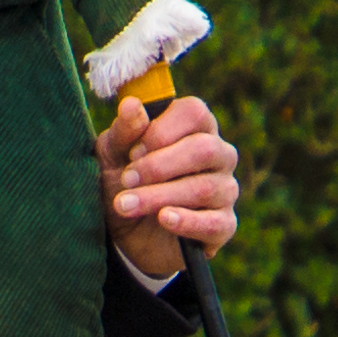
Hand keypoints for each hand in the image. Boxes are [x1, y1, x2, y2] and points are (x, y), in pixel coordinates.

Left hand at [99, 88, 240, 277]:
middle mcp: (218, 155)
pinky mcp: (224, 225)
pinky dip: (187, 221)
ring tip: (125, 205)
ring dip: (159, 196)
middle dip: (159, 166)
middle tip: (126, 180)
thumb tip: (131, 104)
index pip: (194, 113)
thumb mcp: (112, 153)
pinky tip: (163, 219)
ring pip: (205, 188)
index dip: (162, 131)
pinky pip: (215, 223)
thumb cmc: (123, 180)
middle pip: (204, 149)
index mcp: (195, 127)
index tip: (132, 151)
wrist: (124, 232)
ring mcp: (225, 190)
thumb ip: (124, 130)